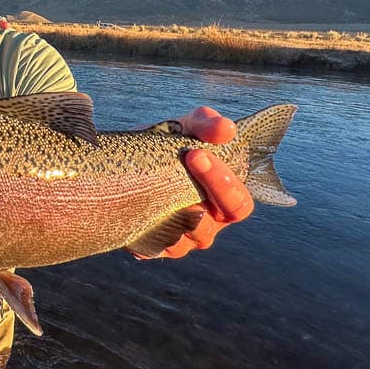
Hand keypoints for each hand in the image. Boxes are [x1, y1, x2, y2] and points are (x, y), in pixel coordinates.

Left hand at [138, 106, 253, 258]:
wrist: (130, 157)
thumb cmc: (170, 142)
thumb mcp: (187, 126)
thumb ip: (207, 123)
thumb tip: (225, 129)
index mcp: (225, 199)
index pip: (239, 204)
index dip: (223, 183)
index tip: (196, 153)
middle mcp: (208, 223)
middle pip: (213, 224)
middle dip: (197, 192)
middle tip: (182, 161)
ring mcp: (182, 237)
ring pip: (182, 238)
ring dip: (170, 212)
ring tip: (154, 184)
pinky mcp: (154, 244)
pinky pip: (152, 245)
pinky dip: (146, 230)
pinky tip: (136, 210)